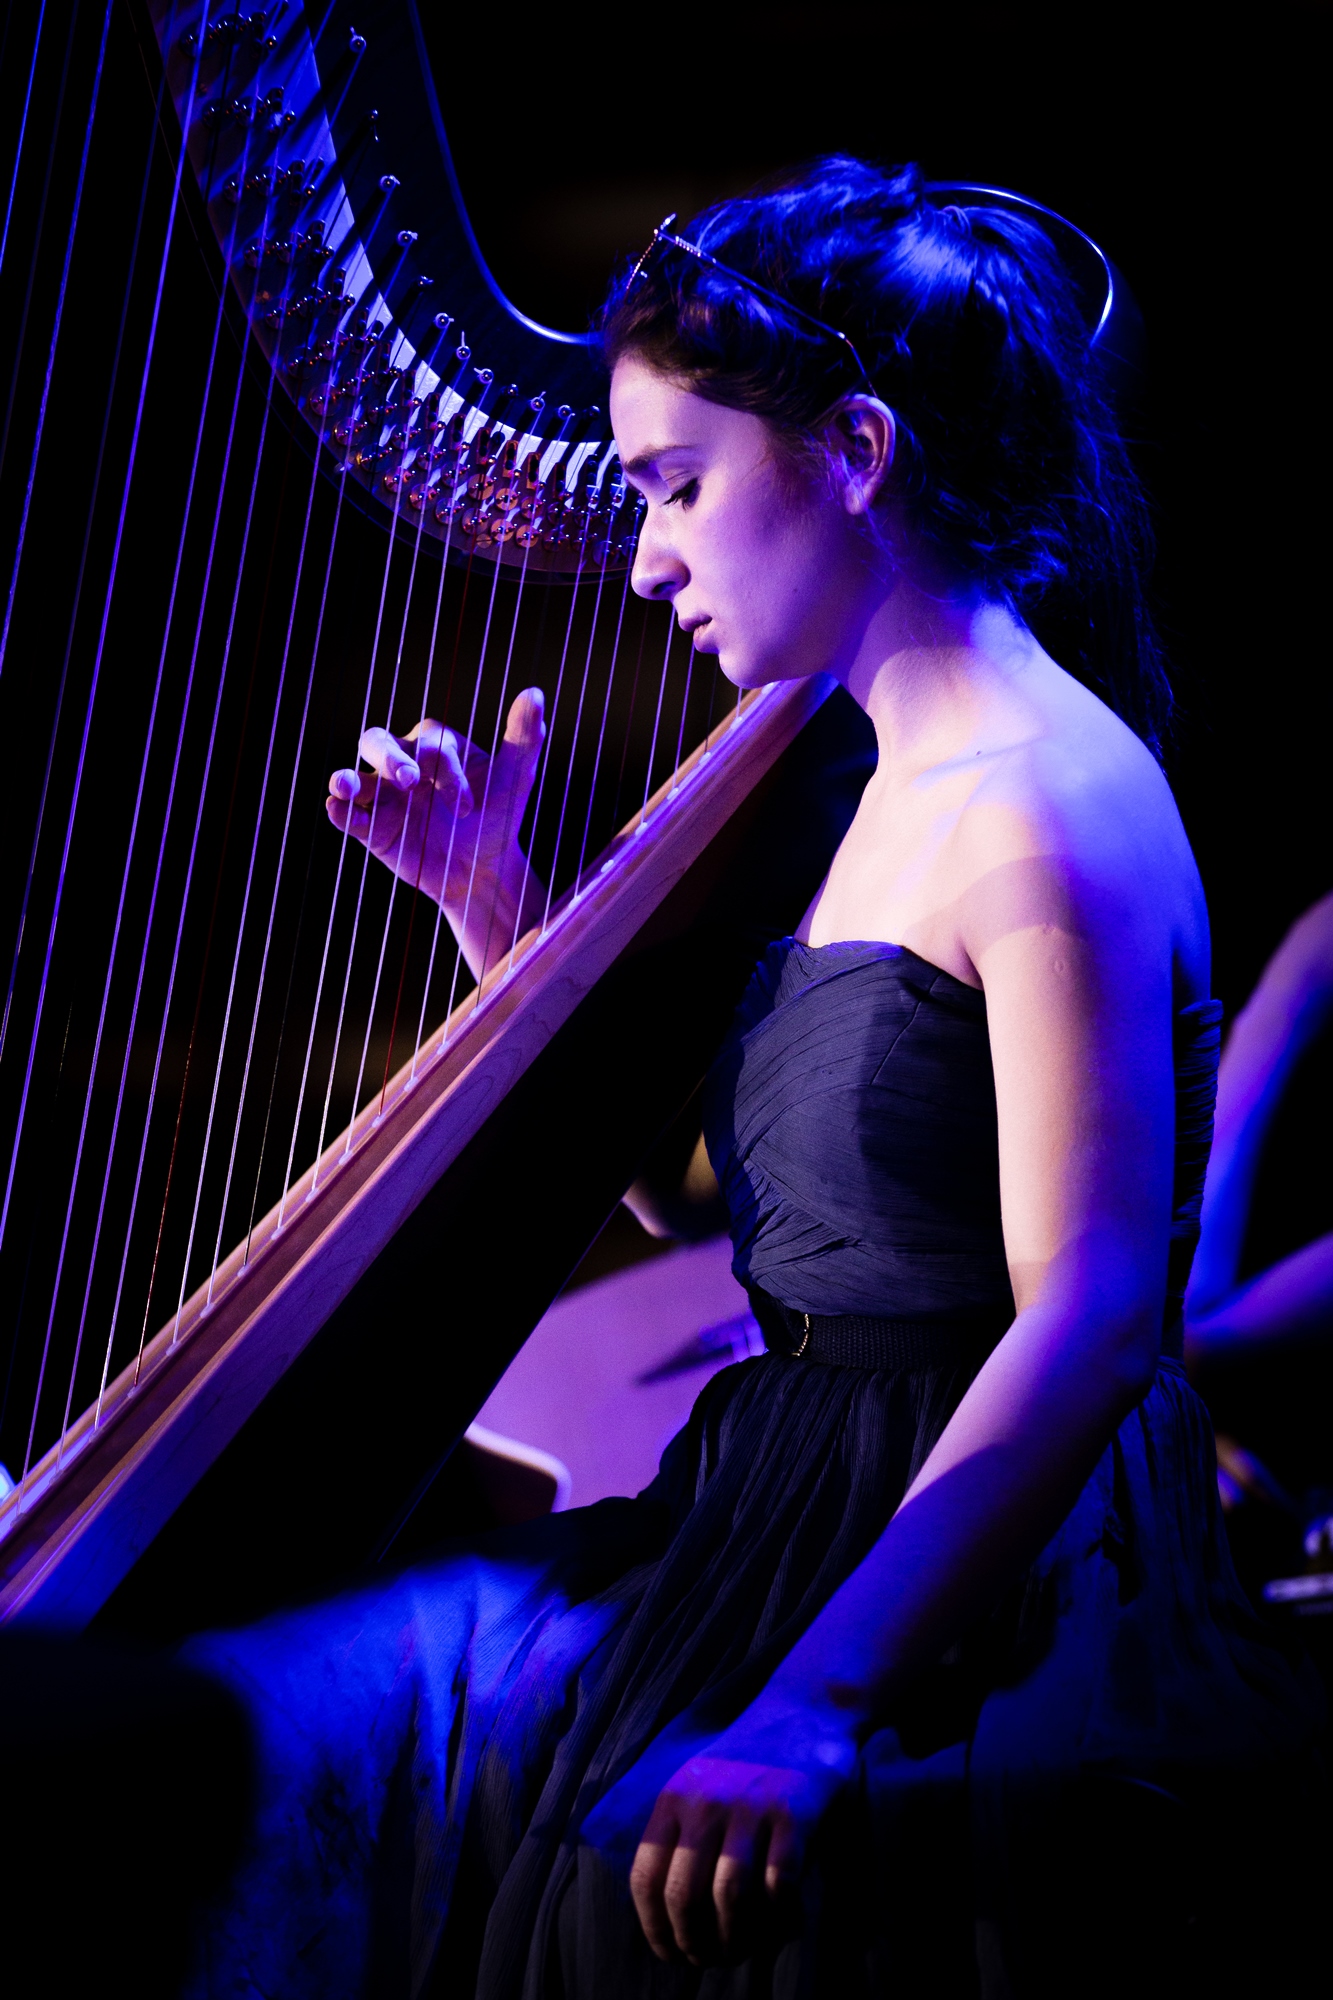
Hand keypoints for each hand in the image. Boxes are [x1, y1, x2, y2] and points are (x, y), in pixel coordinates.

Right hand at [326, 688, 545, 979]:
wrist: (483, 868)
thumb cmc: (498, 816)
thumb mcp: (516, 778)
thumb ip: (524, 736)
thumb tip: (535, 694)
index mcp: (434, 746)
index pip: (430, 748)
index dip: (447, 774)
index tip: (466, 808)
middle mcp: (403, 764)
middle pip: (378, 742)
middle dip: (391, 759)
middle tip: (411, 781)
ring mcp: (384, 796)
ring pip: (355, 775)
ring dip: (348, 778)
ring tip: (348, 786)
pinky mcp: (372, 828)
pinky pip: (348, 815)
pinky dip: (340, 810)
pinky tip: (339, 808)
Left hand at [628, 1738, 850, 1966]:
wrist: (803, 1708)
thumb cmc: (747, 1759)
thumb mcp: (696, 1783)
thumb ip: (678, 1834)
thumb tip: (667, 1916)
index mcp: (674, 1797)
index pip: (646, 1878)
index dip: (655, 1929)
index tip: (672, 1955)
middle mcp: (706, 1800)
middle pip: (684, 1895)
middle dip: (696, 1943)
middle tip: (713, 1960)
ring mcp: (751, 1804)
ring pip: (730, 1895)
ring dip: (738, 1937)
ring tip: (746, 1950)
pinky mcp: (794, 1810)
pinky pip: (782, 1881)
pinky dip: (782, 1914)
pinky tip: (786, 1920)